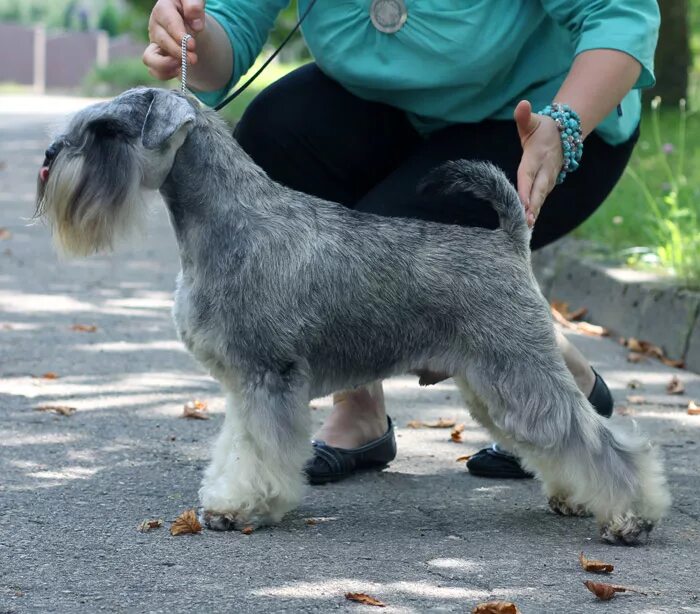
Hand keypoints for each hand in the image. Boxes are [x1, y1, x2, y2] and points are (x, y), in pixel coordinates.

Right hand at [143, 0, 205, 80]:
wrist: (186, 17)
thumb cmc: (189, 7)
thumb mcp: (193, 0)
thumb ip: (194, 5)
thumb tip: (196, 25)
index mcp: (163, 9)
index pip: (169, 23)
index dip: (180, 36)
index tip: (192, 45)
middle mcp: (155, 26)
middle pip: (162, 42)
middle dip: (178, 53)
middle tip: (194, 59)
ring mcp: (154, 42)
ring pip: (150, 59)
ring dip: (166, 66)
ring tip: (182, 67)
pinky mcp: (156, 55)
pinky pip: (154, 70)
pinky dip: (165, 75)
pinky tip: (179, 71)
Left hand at [514, 100, 563, 226]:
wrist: (565, 133)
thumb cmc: (543, 128)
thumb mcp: (533, 121)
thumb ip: (524, 116)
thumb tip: (521, 105)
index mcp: (536, 156)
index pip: (529, 174)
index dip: (525, 188)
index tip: (521, 202)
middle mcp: (544, 170)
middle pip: (537, 190)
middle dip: (532, 206)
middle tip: (526, 222)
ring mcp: (548, 179)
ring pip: (540, 197)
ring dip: (534, 212)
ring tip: (527, 228)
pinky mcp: (547, 185)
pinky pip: (540, 199)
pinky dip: (535, 211)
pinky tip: (528, 226)